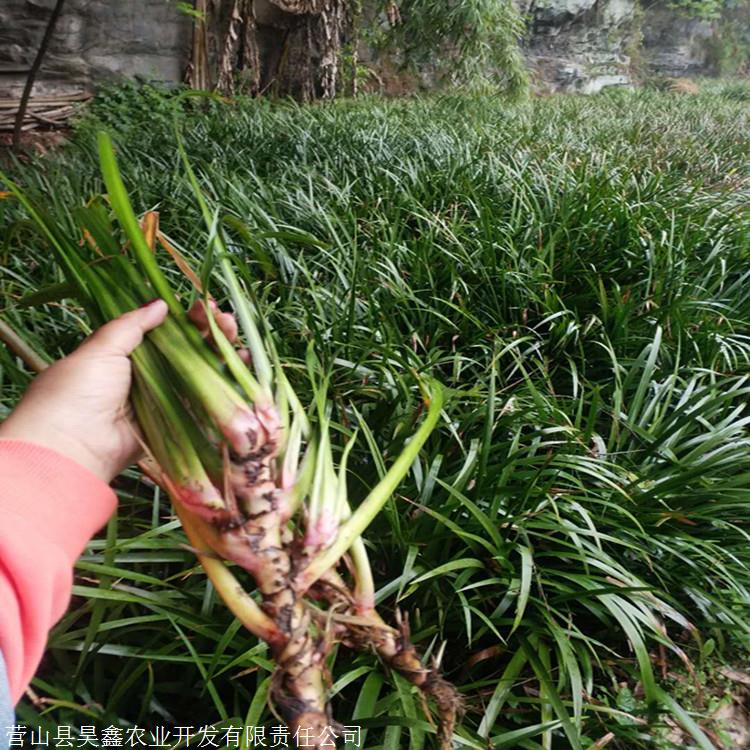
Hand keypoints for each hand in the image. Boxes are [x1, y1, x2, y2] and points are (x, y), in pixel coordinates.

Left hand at [0, 299, 238, 483]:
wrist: (71, 446)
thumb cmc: (77, 393)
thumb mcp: (100, 350)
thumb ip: (131, 326)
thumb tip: (160, 304)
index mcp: (126, 354)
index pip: (165, 330)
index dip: (187, 319)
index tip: (205, 307)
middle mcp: (148, 375)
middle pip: (188, 350)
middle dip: (211, 332)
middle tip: (227, 320)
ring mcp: (164, 399)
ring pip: (201, 373)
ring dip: (222, 353)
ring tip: (237, 338)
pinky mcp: (177, 423)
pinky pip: (204, 402)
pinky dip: (226, 385)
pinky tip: (242, 367)